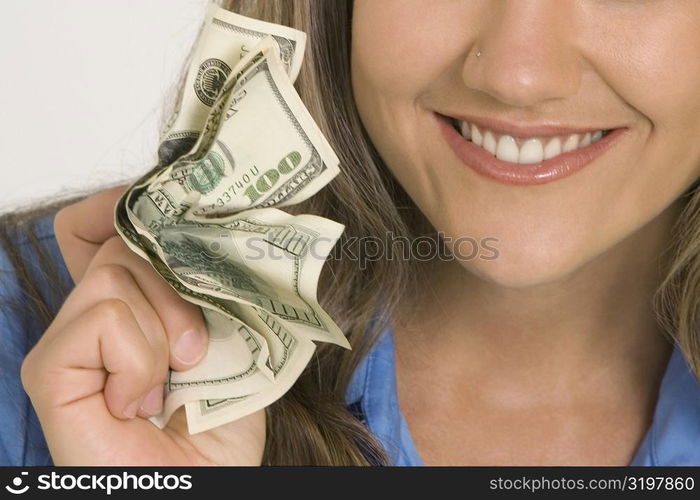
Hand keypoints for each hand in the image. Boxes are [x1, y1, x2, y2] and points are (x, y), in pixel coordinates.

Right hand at [21, 186, 265, 464]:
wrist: (205, 484)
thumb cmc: (219, 424)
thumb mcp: (228, 336)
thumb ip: (207, 284)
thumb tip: (208, 227)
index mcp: (131, 308)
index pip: (97, 227)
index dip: (122, 205)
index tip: (169, 210)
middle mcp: (91, 319)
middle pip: (119, 244)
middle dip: (177, 288)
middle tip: (194, 352)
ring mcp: (67, 344)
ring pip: (114, 273)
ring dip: (164, 330)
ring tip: (169, 383)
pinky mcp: (51, 371)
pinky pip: (102, 317)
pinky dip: (138, 358)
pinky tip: (136, 402)